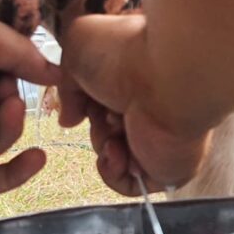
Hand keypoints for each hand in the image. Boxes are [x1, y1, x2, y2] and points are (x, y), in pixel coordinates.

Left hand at [0, 13, 60, 198]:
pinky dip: (18, 172)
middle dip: (13, 101)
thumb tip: (57, 72)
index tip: (39, 70)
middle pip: (6, 109)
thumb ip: (20, 49)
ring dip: (8, 127)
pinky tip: (36, 157)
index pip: (2, 75)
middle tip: (1, 93)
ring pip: (1, 142)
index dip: (20, 72)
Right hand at [58, 14, 210, 194]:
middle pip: (108, 128)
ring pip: (116, 155)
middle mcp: (152, 105)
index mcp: (138, 76)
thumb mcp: (77, 48)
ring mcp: (162, 137)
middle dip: (96, 123)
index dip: (87, 101)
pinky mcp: (168, 166)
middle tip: (105, 111)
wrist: (165, 78)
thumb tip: (68, 119)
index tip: (85, 96)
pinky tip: (118, 152)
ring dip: (104, 144)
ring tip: (116, 128)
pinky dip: (113, 172)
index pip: (105, 99)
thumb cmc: (125, 54)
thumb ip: (66, 85)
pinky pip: (131, 184)